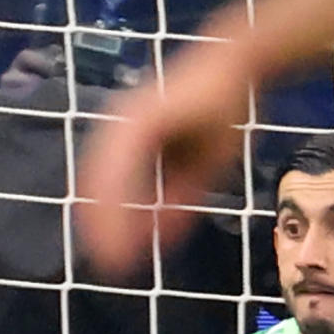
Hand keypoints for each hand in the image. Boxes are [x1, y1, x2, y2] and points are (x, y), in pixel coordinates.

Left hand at [71, 43, 255, 275]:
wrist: (238, 67)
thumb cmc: (218, 113)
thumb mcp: (201, 169)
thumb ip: (178, 199)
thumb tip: (162, 239)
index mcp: (126, 144)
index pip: (105, 190)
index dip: (106, 225)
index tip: (111, 260)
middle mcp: (118, 131)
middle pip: (96, 187)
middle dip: (100, 228)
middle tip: (110, 266)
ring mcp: (125, 121)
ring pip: (103, 176)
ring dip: (106, 216)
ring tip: (114, 250)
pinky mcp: (140, 116)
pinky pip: (122, 160)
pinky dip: (121, 191)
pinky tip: (126, 216)